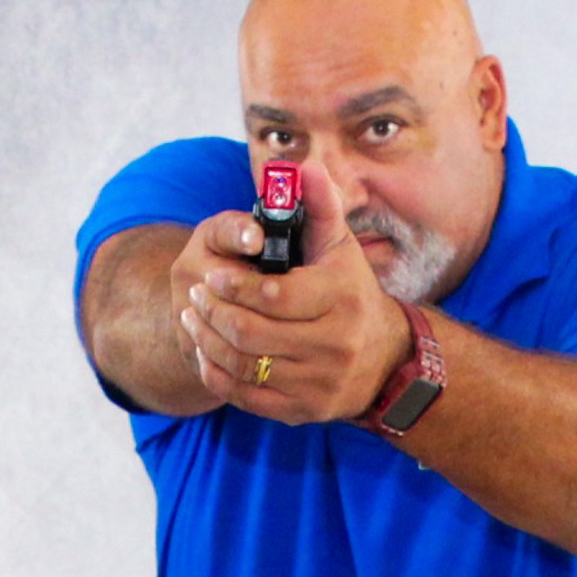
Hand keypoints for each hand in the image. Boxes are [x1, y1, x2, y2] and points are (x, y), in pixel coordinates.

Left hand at [175, 160, 409, 424]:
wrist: (383, 359)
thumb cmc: (350, 292)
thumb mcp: (340, 247)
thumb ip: (320, 205)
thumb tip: (305, 166)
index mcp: (342, 300)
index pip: (275, 296)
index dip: (235, 285)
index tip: (212, 273)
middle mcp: (335, 345)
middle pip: (252, 333)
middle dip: (214, 311)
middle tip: (195, 294)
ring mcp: (320, 382)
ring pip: (245, 365)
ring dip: (208, 340)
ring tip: (193, 317)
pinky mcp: (304, 410)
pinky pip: (247, 396)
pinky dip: (218, 373)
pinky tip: (206, 351)